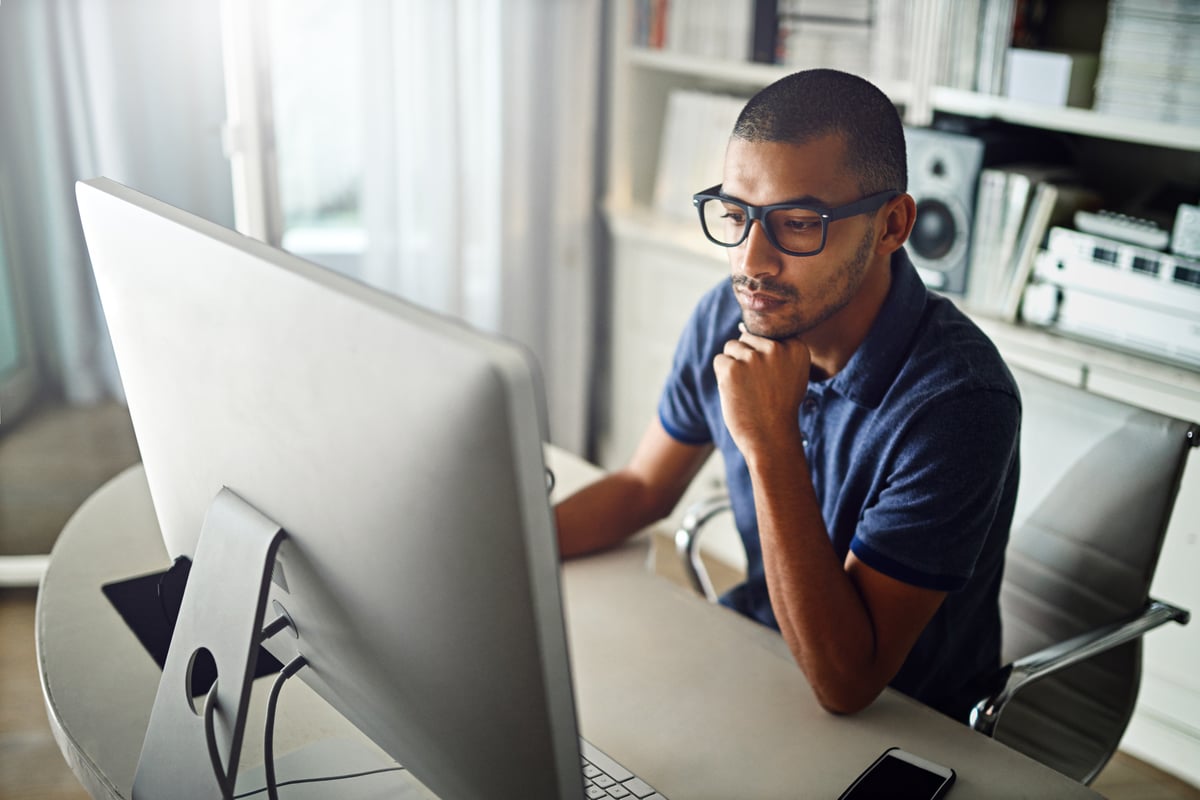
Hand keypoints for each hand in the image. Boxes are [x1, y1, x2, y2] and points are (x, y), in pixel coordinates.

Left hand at [712, 324, 810, 454]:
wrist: (771, 437)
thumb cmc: (779, 407)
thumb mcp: (791, 374)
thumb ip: (776, 349)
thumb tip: (741, 327)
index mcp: (796, 347)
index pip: (766, 334)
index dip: (764, 357)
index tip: (771, 378)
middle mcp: (776, 348)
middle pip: (747, 338)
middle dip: (747, 359)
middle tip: (758, 386)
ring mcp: (753, 357)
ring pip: (732, 347)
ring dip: (734, 366)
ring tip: (748, 389)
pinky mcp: (732, 368)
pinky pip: (719, 361)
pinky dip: (722, 377)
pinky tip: (736, 393)